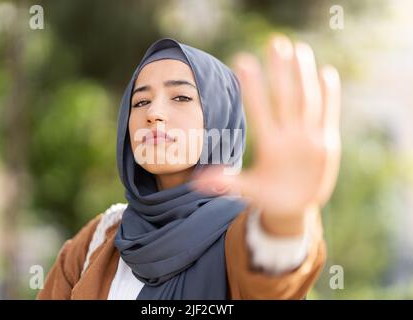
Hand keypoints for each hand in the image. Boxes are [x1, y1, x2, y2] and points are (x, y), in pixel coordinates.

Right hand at [192, 35, 340, 235]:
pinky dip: (330, 93)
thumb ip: (223, 182)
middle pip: (287, 99)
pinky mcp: (328, 141)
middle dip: (280, 70)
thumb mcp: (246, 190)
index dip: (251, 87)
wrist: (299, 211)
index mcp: (272, 149)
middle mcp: (294, 141)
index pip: (260, 112)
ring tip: (299, 48)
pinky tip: (326, 72)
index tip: (243, 61)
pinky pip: (329, 113)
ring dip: (304, 74)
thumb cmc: (268, 197)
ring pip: (309, 101)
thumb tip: (197, 181)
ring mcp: (314, 139)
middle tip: (275, 43)